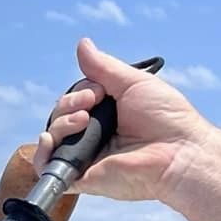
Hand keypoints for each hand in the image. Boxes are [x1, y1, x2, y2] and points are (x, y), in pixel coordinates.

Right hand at [36, 38, 217, 204]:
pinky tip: (49, 139)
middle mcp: (94, 136)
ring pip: (52, 137)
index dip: (79, 93)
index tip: (99, 91)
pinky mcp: (81, 177)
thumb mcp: (133, 82)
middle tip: (92, 102)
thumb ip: (103, 67)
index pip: (75, 101)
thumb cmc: (166, 119)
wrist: (178, 152)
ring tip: (82, 120)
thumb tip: (82, 44)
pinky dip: (42, 153)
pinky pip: (48, 168)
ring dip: (60, 123)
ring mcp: (86, 157)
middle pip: (60, 117)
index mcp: (106, 115)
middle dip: (68, 104)